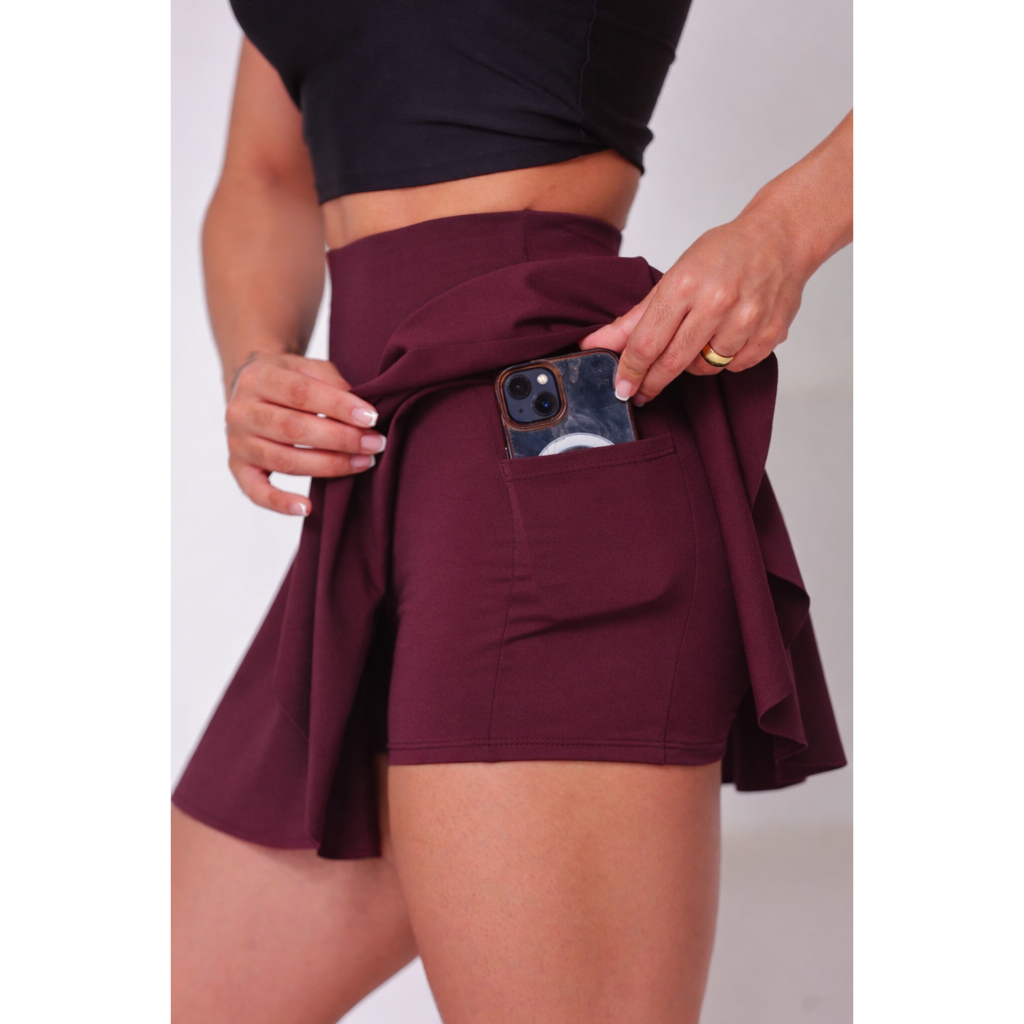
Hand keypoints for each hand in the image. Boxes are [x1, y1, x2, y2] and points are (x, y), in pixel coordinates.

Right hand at [225, 351, 384, 514]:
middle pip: (293, 429)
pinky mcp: (238, 468)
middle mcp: (241, 410)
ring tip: (362, 463)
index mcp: (259, 377)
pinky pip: (255, 491)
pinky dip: (279, 503)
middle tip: (374, 444)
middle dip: (341, 439)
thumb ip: (332, 384)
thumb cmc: (289, 381)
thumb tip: (362, 414)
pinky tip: (307, 507)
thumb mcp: (309, 369)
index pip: (301, 393)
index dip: (338, 406)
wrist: (252, 389)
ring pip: (284, 460)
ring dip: (328, 466)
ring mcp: (237, 442)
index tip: (371, 418)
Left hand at [580, 213, 810, 403]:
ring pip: (704, 368)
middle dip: (652, 382)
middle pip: (672, 362)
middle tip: (641, 392)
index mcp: (685, 284)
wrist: (781, 237)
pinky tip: (728, 337)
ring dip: (694, 364)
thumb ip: (635, 318)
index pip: (647, 342)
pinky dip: (725, 359)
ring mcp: (746, 320)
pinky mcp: (769, 334)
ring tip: (699, 338)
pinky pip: (734, 366)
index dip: (630, 371)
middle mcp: (716, 303)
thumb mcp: (675, 276)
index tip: (621, 388)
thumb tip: (597, 344)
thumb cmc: (725, 253)